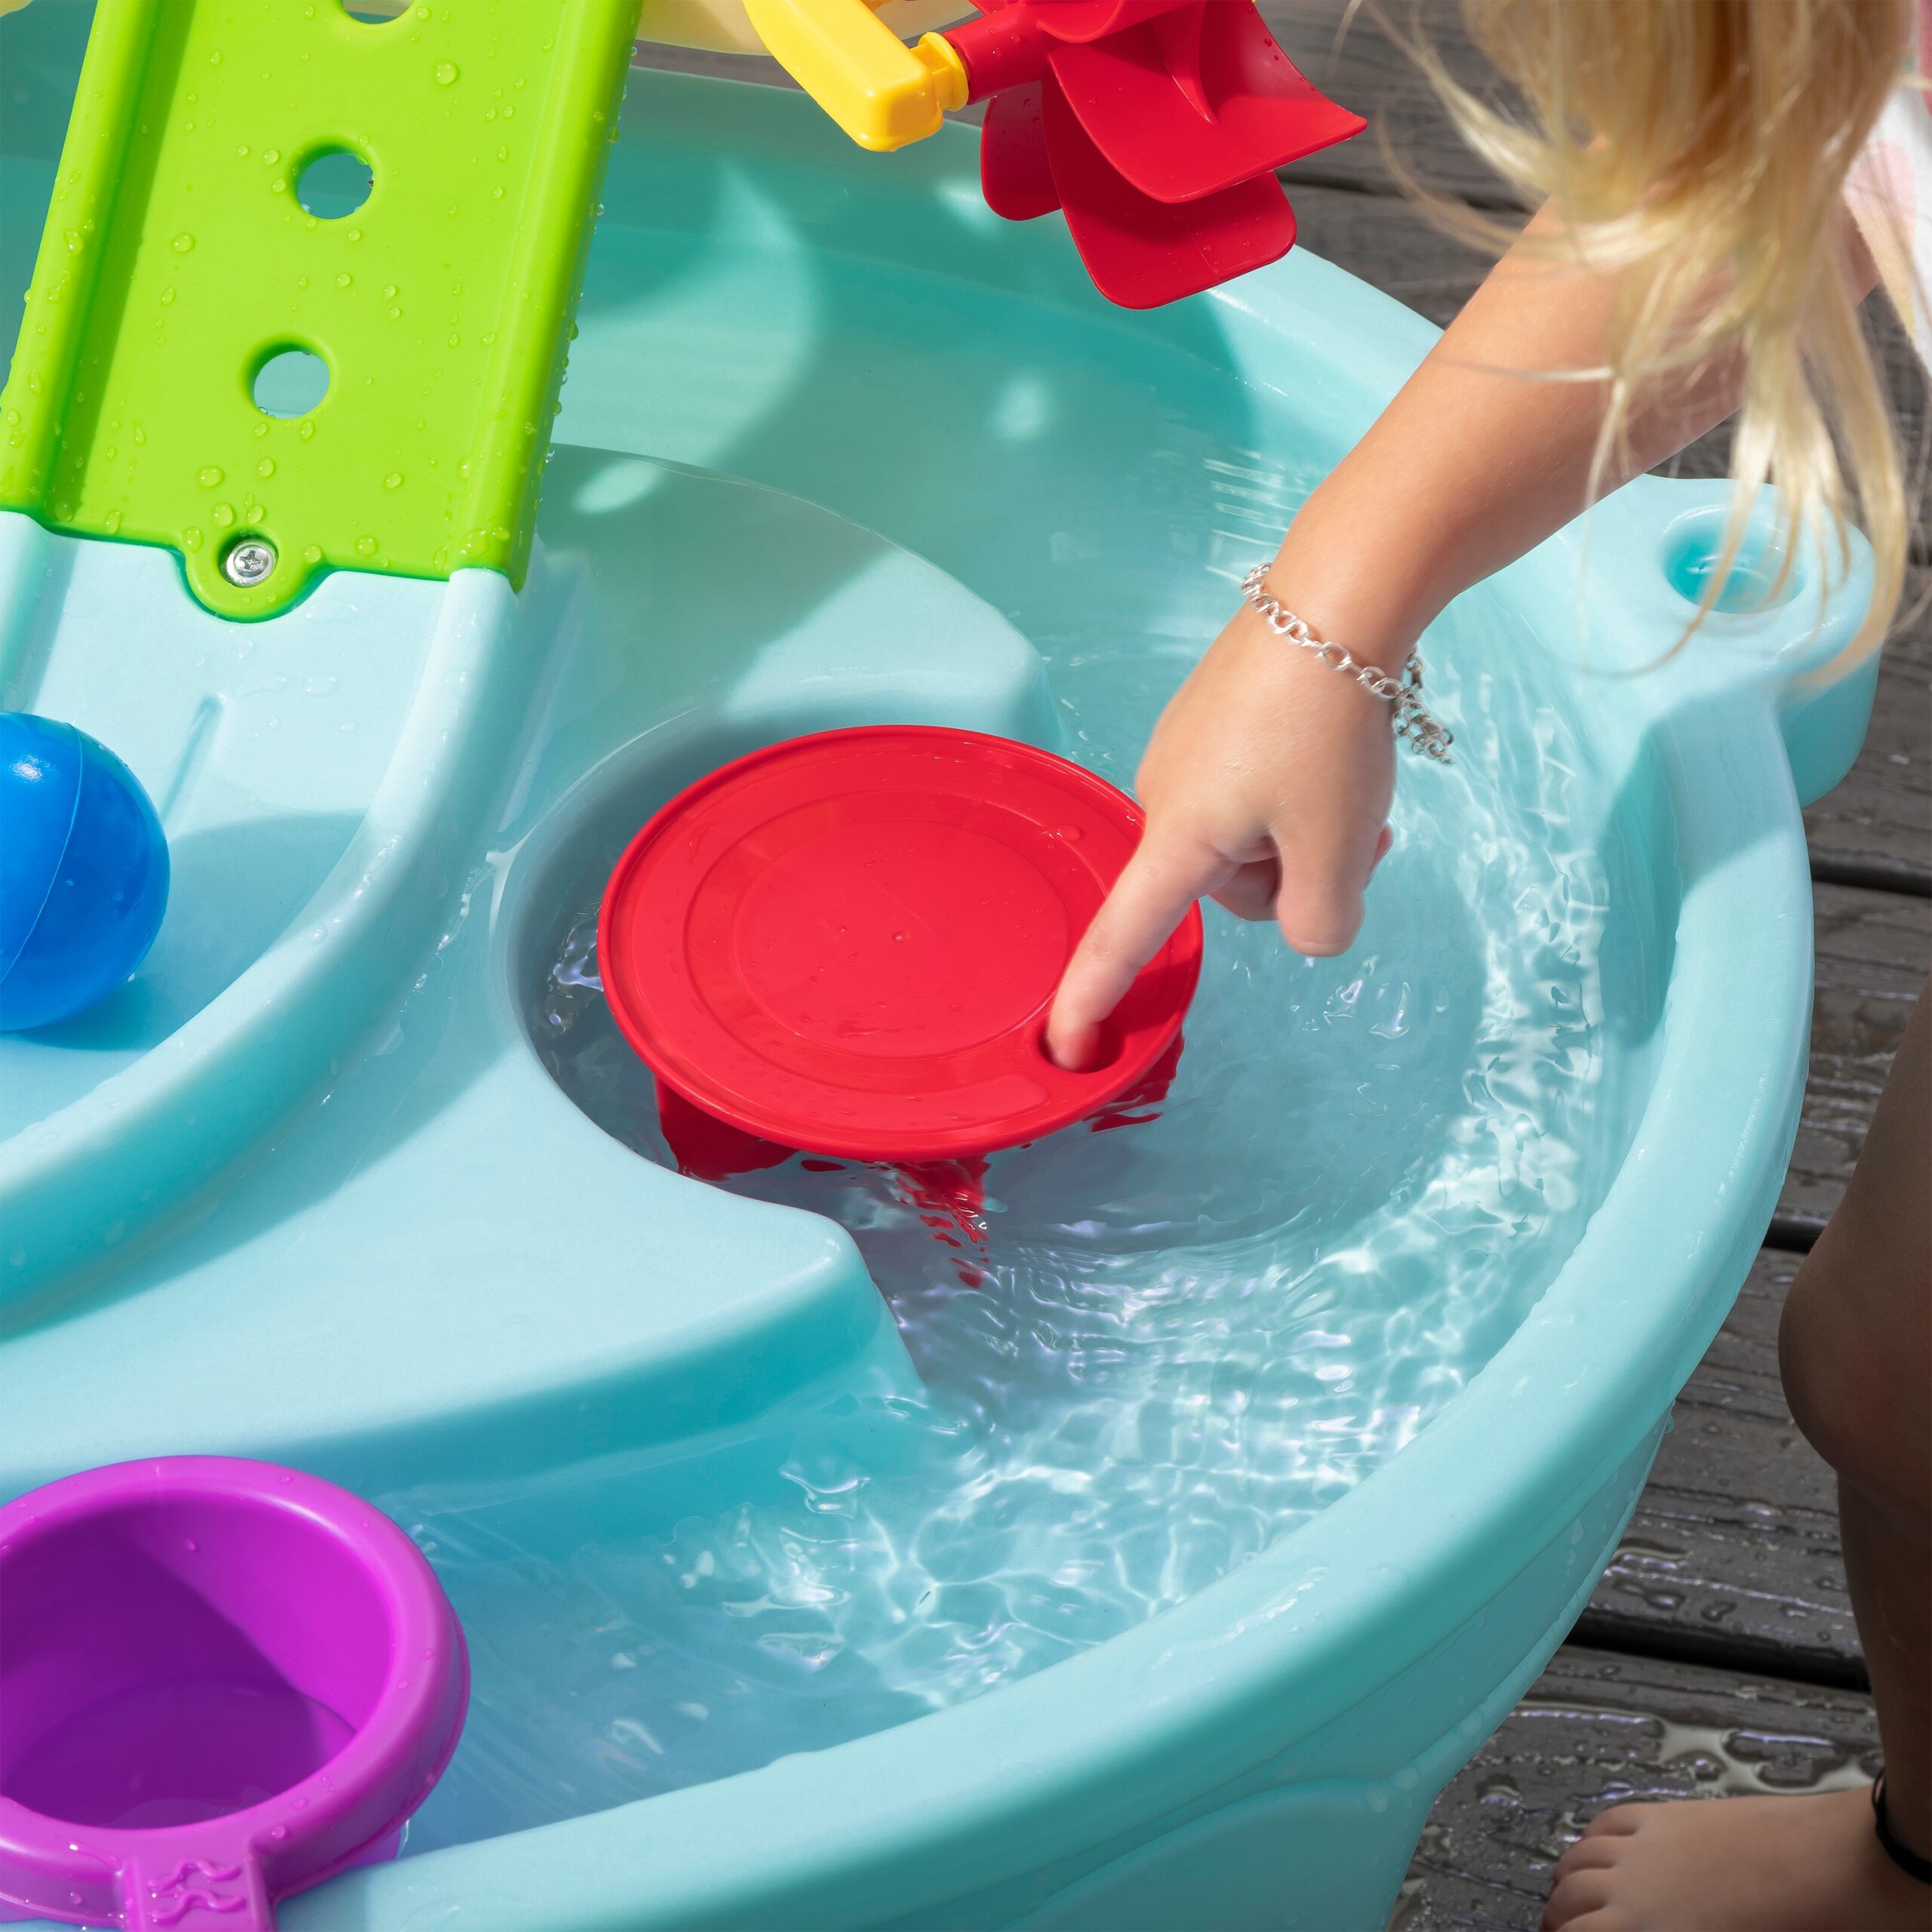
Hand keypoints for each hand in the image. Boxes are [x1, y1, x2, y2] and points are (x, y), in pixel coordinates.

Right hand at [1046, 597, 1396, 1070]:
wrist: (1338, 595)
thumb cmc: (1327, 727)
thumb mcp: (1338, 849)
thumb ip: (1320, 924)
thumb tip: (1309, 928)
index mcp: (1178, 838)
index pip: (1122, 939)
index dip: (1092, 1000)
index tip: (1065, 1050)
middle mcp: (1162, 795)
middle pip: (1228, 888)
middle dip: (1293, 876)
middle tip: (1356, 833)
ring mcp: (1184, 751)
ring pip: (1248, 837)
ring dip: (1305, 832)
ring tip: (1354, 785)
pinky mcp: (1212, 718)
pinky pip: (1253, 788)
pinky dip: (1300, 792)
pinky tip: (1338, 747)